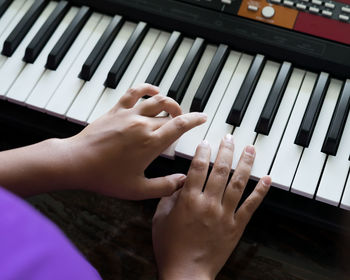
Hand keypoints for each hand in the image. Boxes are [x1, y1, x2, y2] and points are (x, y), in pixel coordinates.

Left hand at [61, 83, 206, 199]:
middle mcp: (142, 124)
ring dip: (168, 102)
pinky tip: (153, 90)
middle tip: (183, 122)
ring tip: (172, 108)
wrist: (76, 162)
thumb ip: (164, 187)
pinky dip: (146, 88)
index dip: (195, 119)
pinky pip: (134, 92)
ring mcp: (129, 115)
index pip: (180, 125)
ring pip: (156, 100)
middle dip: (180, 116)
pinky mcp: (116, 110)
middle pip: (169, 114)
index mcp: (151, 143)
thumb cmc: (105, 176)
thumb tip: (182, 181)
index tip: (202, 117)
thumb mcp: (137, 189)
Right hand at [152, 135, 270, 279]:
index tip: (206, 142)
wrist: (186, 273)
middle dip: (225, 151)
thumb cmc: (170, 247)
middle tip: (229, 138)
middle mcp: (209, 203)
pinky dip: (260, 191)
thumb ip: (169, 196)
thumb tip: (180, 181)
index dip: (203, 152)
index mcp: (189, 200)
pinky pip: (251, 206)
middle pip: (220, 170)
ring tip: (250, 149)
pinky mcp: (236, 226)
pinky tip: (267, 179)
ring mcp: (225, 214)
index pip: (198, 168)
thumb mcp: (160, 218)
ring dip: (245, 164)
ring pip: (238, 183)